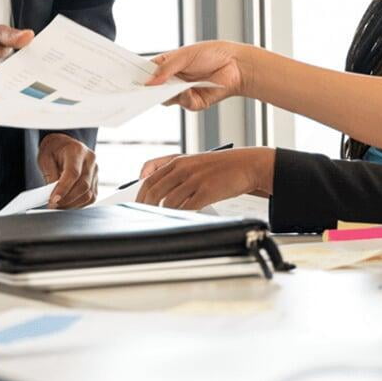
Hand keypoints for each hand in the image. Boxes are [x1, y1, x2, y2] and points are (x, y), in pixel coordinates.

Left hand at [37, 133, 97, 208]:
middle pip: (83, 185)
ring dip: (72, 204)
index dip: (63, 189)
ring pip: (88, 194)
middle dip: (67, 199)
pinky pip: (91, 197)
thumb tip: (53, 194)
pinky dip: (79, 204)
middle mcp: (90, 160)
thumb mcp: (45, 158)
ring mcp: (95, 170)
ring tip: (58, 205)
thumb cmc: (54, 150)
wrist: (62, 145)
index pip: (73, 173)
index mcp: (77, 150)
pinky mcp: (96, 180)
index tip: (53, 199)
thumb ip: (50, 175)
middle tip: (52, 205)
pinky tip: (67, 203)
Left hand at [135, 147, 273, 209]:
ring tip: (163, 221)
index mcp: (177, 160)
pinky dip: (181, 215)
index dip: (140, 194)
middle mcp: (183, 168)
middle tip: (144, 218)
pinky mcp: (207, 191)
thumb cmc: (218, 166)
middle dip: (146, 207)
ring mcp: (195, 180)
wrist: (246, 165)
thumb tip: (144, 177)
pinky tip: (181, 220)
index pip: (149, 178)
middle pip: (154, 191)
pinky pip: (187, 208)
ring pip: (169, 201)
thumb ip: (169, 165)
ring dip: (164, 214)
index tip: (136, 205)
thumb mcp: (191, 159)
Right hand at [146, 41, 250, 110]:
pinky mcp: (194, 102)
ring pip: (166, 99)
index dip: (138, 76)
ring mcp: (182, 92)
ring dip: (166, 94)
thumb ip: (166, 68)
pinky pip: (183, 103)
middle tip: (142, 90)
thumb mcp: (184, 56)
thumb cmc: (211, 54)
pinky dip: (184, 98)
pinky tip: (188, 90)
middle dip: (148, 90)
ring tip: (168, 88)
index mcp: (168, 65)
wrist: (236, 65)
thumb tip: (149, 82)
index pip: (148, 72)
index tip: (129, 80)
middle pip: (154, 89)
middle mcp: (173, 80)